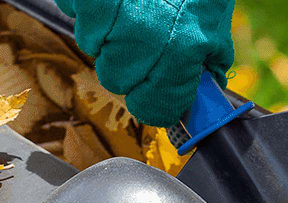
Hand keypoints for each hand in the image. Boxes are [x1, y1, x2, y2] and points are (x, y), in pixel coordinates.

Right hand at [54, 0, 235, 125]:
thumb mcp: (212, 19)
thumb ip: (208, 60)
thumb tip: (201, 95)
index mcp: (185, 48)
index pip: (154, 107)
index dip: (154, 103)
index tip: (154, 95)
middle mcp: (148, 36)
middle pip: (116, 80)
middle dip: (129, 63)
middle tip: (143, 37)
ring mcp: (113, 14)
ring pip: (92, 48)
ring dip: (107, 33)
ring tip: (130, 8)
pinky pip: (75, 16)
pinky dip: (88, 8)